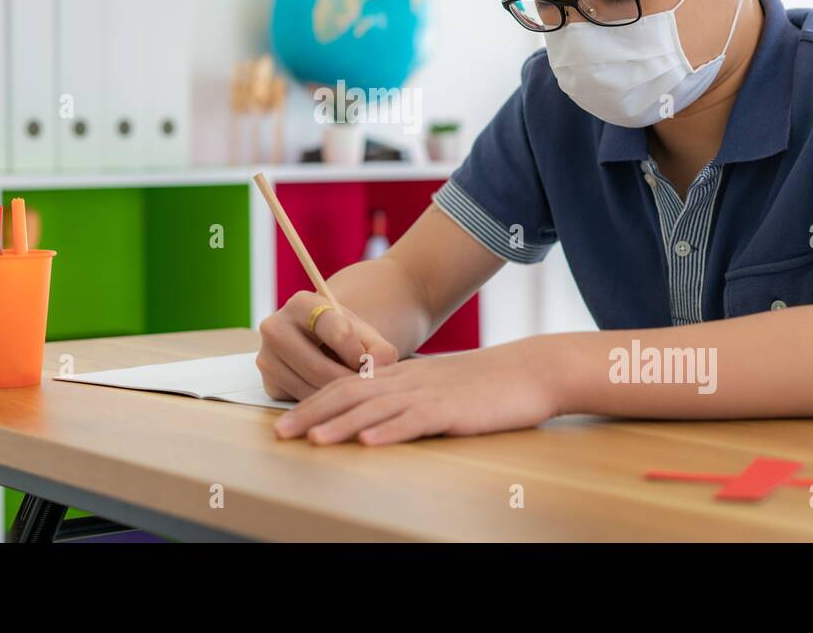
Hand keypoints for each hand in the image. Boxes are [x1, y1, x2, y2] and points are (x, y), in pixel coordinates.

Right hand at [256, 291, 398, 400]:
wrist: (320, 343)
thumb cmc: (346, 336)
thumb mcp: (365, 335)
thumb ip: (380, 348)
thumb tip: (377, 367)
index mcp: (301, 304)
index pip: (333, 328)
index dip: (357, 352)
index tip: (370, 364)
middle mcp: (275, 327)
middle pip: (318, 367)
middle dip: (348, 382)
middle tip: (367, 388)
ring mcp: (267, 357)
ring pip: (310, 389)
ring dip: (337, 397)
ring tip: (355, 391)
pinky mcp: (268, 384)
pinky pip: (301, 403)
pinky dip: (324, 406)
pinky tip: (337, 398)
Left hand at [272, 336, 560, 444]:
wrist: (531, 370)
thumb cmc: (487, 383)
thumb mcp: (438, 386)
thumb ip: (407, 396)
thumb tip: (376, 418)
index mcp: (402, 375)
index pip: (346, 384)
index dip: (313, 402)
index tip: (286, 422)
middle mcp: (408, 380)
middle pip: (349, 393)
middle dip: (312, 414)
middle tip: (281, 434)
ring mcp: (430, 394)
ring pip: (376, 407)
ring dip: (341, 424)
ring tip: (313, 440)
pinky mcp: (453, 409)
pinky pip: (416, 420)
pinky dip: (390, 431)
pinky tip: (370, 442)